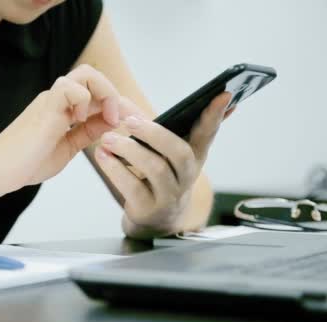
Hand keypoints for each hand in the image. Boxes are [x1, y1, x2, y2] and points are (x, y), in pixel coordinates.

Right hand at [0, 65, 121, 190]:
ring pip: (85, 73)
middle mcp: (58, 100)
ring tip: (106, 119)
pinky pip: (71, 86)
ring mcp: (51, 100)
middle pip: (92, 75)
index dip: (117, 104)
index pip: (96, 93)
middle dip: (113, 94)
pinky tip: (80, 121)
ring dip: (104, 93)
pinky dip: (85, 100)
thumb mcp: (68, 148)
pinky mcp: (45, 105)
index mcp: (63, 109)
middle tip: (118, 119)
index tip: (129, 123)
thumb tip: (110, 121)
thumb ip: (87, 133)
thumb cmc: (26, 164)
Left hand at [95, 93, 234, 237]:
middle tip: (129, 121)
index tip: (224, 93)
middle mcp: (187, 176)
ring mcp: (170, 195)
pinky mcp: (149, 209)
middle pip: (179, 152)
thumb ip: (148, 126)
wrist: (154, 222)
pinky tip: (103, 156)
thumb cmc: (156, 177)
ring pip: (155, 169)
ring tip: (107, 139)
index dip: (215, 114)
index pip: (208, 132)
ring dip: (129, 150)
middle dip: (154, 133)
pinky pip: (132, 187)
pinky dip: (115, 169)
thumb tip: (120, 101)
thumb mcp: (162, 153)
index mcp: (194, 155)